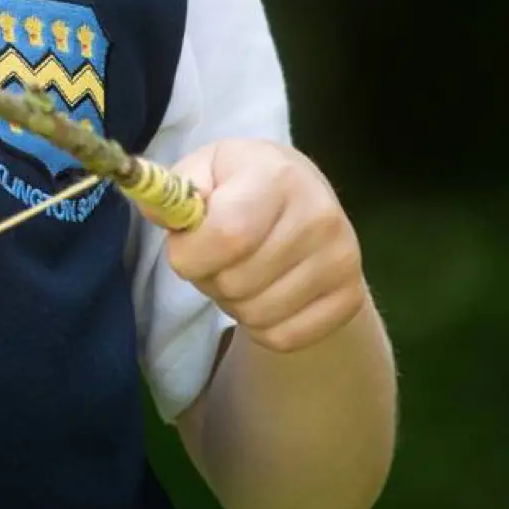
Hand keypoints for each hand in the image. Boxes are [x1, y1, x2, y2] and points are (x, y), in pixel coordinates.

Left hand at [165, 141, 368, 352]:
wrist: (303, 198)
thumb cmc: (240, 182)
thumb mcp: (204, 170)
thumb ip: (174, 192)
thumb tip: (158, 212)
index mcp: (277, 175)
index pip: (227, 236)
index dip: (191, 253)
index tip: (186, 245)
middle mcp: (319, 215)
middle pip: (236, 282)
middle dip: (210, 278)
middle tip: (221, 256)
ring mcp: (342, 259)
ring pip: (258, 315)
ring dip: (235, 303)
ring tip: (244, 270)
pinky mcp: (350, 298)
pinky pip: (283, 338)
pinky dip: (262, 327)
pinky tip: (267, 291)